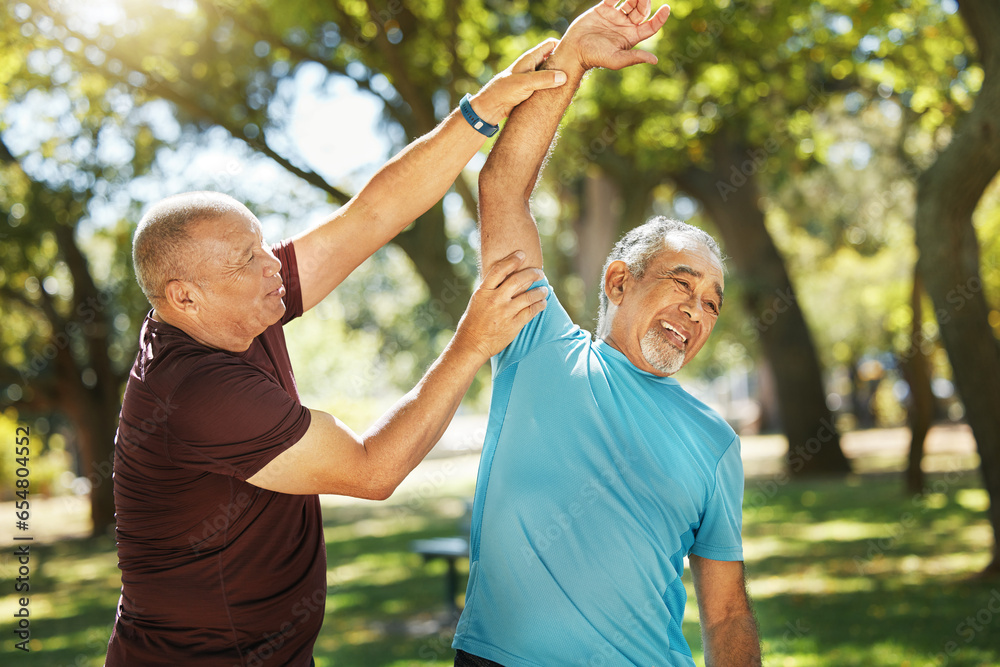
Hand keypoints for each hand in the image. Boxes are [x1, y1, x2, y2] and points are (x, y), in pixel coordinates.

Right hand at [453, 251, 547, 359]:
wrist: (472, 344)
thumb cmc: (473, 322)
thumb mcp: (478, 300)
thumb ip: (490, 289)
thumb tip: (506, 277)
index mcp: (484, 291)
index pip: (499, 270)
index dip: (512, 260)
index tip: (522, 254)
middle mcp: (495, 300)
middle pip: (518, 280)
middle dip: (532, 274)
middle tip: (539, 273)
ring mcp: (505, 312)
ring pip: (528, 296)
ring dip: (540, 291)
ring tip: (544, 290)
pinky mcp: (514, 325)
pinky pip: (531, 311)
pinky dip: (539, 306)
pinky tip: (542, 303)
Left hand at [468, 39, 567, 124]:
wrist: (491, 107)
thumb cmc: (504, 91)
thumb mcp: (525, 84)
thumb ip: (543, 79)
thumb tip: (564, 77)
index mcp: (530, 58)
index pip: (551, 45)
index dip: (563, 47)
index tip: (574, 57)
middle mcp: (533, 66)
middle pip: (554, 60)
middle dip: (565, 66)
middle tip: (577, 77)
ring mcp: (533, 78)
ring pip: (552, 75)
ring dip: (561, 80)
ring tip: (573, 89)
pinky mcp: (532, 89)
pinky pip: (547, 86)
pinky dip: (555, 90)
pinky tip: (562, 98)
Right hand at [550, 0, 670, 71]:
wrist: (574, 50)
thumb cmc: (595, 57)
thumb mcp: (616, 59)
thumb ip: (635, 57)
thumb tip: (655, 60)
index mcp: (631, 37)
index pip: (650, 26)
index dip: (660, 18)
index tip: (666, 8)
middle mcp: (624, 26)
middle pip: (641, 11)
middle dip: (645, 2)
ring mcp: (614, 17)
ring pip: (629, 2)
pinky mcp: (602, 10)